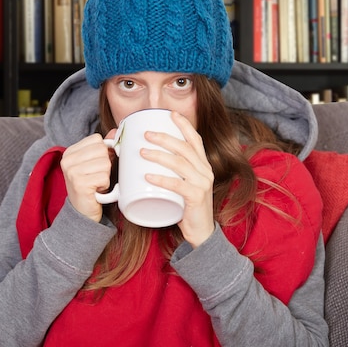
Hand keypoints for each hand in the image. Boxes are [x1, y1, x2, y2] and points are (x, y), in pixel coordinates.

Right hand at [60, 133, 113, 222]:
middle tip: (96, 177)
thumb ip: (104, 147)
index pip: (97, 139)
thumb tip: (114, 131)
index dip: (103, 153)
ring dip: (106, 176)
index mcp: (70, 152)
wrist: (83, 213)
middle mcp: (67, 160)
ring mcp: (72, 172)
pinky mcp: (79, 183)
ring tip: (96, 184)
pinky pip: (104, 177)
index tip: (96, 166)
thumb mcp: (95, 164)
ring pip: (105, 163)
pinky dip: (105, 186)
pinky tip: (96, 191)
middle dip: (106, 165)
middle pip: (102, 150)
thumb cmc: (91, 187)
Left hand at [141, 111, 214, 246]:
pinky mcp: (196, 198)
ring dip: (159, 156)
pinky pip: (177, 185)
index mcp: (203, 165)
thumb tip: (146, 159)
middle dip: (164, 138)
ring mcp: (202, 184)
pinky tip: (147, 177)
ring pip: (180, 163)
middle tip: (146, 134)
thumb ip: (172, 172)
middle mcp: (205, 171)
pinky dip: (161, 179)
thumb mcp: (183, 185)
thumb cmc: (187, 207)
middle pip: (185, 148)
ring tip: (142, 152)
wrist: (201, 232)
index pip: (195, 139)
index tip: (170, 113)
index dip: (184, 125)